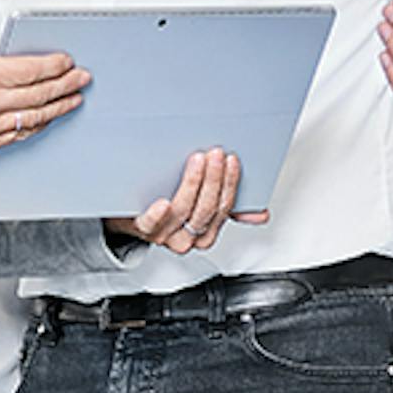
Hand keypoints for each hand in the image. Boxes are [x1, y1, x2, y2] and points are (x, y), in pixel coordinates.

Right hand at [0, 13, 87, 157]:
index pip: (27, 71)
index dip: (52, 66)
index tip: (66, 62)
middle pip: (38, 94)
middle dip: (65, 85)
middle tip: (81, 78)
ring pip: (34, 117)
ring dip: (58, 107)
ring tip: (74, 97)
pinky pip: (21, 134)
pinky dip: (39, 124)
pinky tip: (49, 116)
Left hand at [110, 149, 265, 257]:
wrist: (131, 217)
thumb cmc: (169, 210)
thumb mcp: (202, 207)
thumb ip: (230, 208)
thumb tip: (261, 214)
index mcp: (204, 233)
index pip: (224, 209)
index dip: (230, 184)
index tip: (232, 161)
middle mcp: (185, 237)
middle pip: (206, 210)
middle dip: (214, 180)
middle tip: (215, 155)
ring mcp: (163, 233)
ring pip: (184, 211)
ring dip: (193, 183)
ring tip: (197, 160)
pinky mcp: (141, 227)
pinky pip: (150, 224)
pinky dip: (158, 214)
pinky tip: (163, 202)